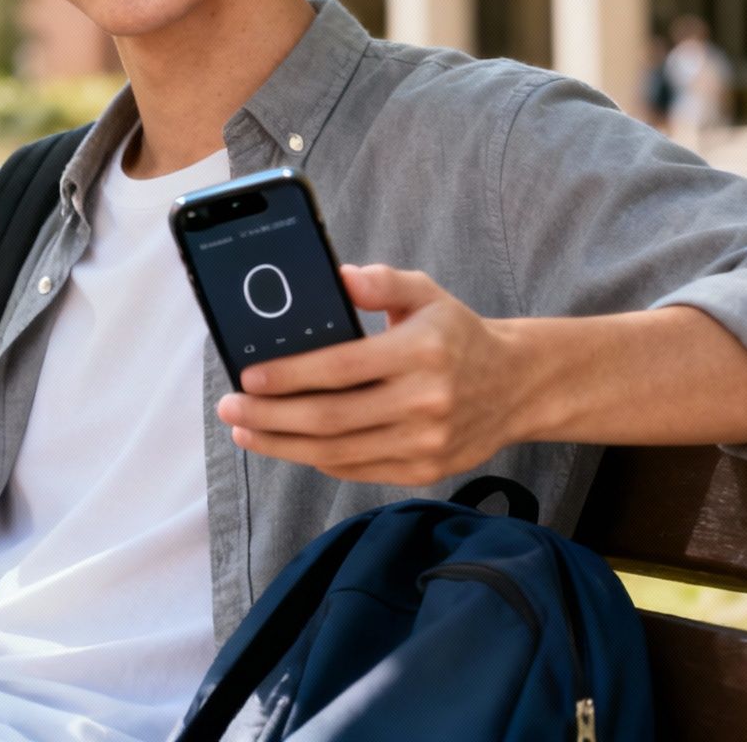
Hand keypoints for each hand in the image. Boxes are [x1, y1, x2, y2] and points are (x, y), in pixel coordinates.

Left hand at [214, 264, 537, 486]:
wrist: (516, 386)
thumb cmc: (456, 334)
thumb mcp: (426, 294)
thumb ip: (383, 282)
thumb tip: (339, 276)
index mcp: (422, 352)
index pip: (342, 368)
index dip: (290, 376)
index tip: (249, 377)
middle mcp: (426, 401)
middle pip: (331, 418)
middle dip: (270, 416)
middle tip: (230, 407)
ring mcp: (426, 443)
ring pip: (337, 453)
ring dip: (282, 445)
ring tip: (246, 430)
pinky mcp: (425, 471)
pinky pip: (357, 470)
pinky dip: (316, 460)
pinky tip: (288, 444)